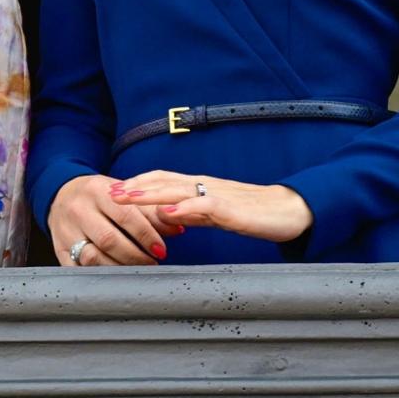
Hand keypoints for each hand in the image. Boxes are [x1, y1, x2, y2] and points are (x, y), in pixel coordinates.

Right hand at [47, 173, 183, 266]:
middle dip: (136, 256)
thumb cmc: (99, 197)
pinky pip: (79, 269)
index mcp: (96, 190)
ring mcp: (65, 229)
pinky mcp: (58, 247)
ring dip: (120, 268)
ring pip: (93, 257)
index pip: (125, 215)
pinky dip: (98, 275)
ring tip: (136, 269)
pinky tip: (114, 275)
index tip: (161, 249)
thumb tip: (178, 227)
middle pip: (109, 239)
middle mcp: (78, 208)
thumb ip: (149, 211)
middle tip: (152, 262)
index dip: (146, 235)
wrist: (62, 194)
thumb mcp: (121, 195)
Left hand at [108, 170, 313, 242]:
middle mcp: (204, 185)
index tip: (112, 189)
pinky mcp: (232, 209)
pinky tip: (168, 214)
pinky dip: (184, 209)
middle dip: (134, 186)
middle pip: (163, 181)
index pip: (162, 180)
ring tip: (127, 197)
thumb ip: (191, 213)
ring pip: (177, 190)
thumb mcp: (215, 214)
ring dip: (149, 193)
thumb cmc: (253, 212)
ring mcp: (217, 195)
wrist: (290, 210)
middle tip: (108, 192)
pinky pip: (204, 206)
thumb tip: (165, 217)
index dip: (137, 183)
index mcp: (199, 187)